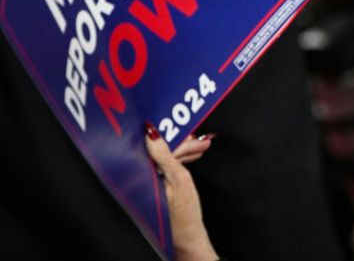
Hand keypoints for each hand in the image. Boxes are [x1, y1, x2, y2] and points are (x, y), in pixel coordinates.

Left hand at [145, 126, 218, 260]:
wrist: (187, 237)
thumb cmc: (185, 214)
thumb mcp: (180, 179)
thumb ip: (166, 155)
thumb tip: (152, 134)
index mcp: (141, 177)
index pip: (156, 148)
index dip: (175, 138)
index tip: (188, 130)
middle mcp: (139, 180)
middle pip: (159, 153)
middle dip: (182, 144)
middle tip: (199, 138)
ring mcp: (146, 185)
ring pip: (164, 159)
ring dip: (183, 151)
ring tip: (201, 146)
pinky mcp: (154, 188)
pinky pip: (165, 168)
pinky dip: (179, 162)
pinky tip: (191, 157)